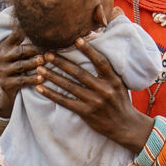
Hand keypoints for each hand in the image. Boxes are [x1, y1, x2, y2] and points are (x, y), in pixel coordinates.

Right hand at [0, 29, 43, 103]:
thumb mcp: (22, 55)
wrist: (10, 90)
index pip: (15, 35)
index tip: (37, 24)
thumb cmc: (22, 67)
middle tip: (46, 47)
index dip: (24, 29)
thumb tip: (49, 29)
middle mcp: (2, 57)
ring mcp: (2, 71)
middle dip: (34, 49)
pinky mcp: (5, 84)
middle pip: (20, 51)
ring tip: (43, 61)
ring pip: (20, 66)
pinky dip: (32, 79)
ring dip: (32, 63)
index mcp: (6, 46)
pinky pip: (21, 81)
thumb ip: (31, 42)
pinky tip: (41, 78)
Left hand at [34, 41, 153, 149]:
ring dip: (52, 76)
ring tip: (39, 69)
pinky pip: (65, 102)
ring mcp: (94, 102)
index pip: (100, 61)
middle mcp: (103, 90)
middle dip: (61, 62)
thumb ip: (107, 72)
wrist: (125, 126)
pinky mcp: (86, 113)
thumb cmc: (120, 102)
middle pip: (78, 73)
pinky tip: (40, 88)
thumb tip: (93, 54)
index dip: (88, 50)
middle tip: (47, 54)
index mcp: (113, 80)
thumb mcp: (119, 84)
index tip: (76, 40)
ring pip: (69, 86)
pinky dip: (51, 94)